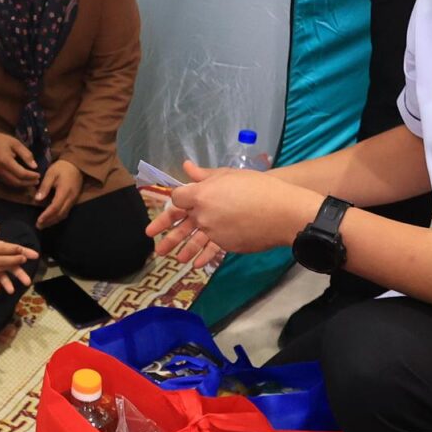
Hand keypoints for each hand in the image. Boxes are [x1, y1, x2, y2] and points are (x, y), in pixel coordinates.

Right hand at [0, 132, 38, 186]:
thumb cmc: (0, 140)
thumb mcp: (15, 143)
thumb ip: (26, 154)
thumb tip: (35, 166)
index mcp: (5, 161)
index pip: (21, 173)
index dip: (31, 176)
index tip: (39, 174)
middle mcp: (0, 170)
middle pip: (17, 182)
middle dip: (28, 183)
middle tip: (38, 180)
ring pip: (12, 184)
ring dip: (23, 185)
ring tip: (32, 182)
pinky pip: (7, 182)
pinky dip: (16, 183)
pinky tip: (23, 181)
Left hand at [34, 161, 81, 227]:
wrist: (76, 164)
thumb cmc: (62, 167)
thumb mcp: (51, 174)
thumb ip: (44, 187)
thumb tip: (37, 199)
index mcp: (64, 191)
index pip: (55, 207)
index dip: (47, 215)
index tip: (38, 220)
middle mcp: (70, 198)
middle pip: (60, 214)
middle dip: (49, 221)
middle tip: (38, 226)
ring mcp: (73, 200)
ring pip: (64, 214)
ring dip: (53, 221)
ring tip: (43, 225)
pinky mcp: (73, 200)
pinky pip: (66, 211)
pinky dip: (58, 217)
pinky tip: (51, 219)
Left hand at [144, 162, 315, 268]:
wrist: (281, 211)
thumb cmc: (258, 187)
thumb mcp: (231, 175)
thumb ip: (206, 175)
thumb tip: (187, 167)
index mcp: (201, 194)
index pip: (178, 198)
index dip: (175, 199)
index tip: (175, 201)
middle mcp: (203, 215)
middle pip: (178, 222)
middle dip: (162, 228)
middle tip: (150, 236)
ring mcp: (213, 232)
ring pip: (192, 241)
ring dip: (180, 249)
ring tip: (173, 258)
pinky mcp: (226, 245)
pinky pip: (210, 251)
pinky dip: (202, 258)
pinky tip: (194, 264)